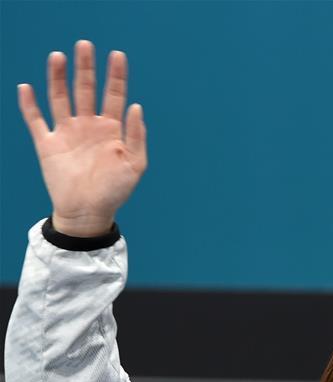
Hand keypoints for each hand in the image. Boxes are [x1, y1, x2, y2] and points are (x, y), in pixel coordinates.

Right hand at [17, 39, 146, 235]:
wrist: (89, 214)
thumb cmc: (115, 192)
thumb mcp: (135, 166)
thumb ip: (137, 137)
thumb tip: (136, 106)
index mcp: (111, 130)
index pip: (114, 96)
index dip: (116, 76)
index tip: (118, 55)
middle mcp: (88, 126)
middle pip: (86, 89)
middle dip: (86, 68)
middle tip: (85, 45)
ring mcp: (67, 133)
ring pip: (60, 98)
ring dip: (58, 77)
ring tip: (58, 56)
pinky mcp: (48, 144)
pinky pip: (35, 120)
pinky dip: (29, 105)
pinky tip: (25, 88)